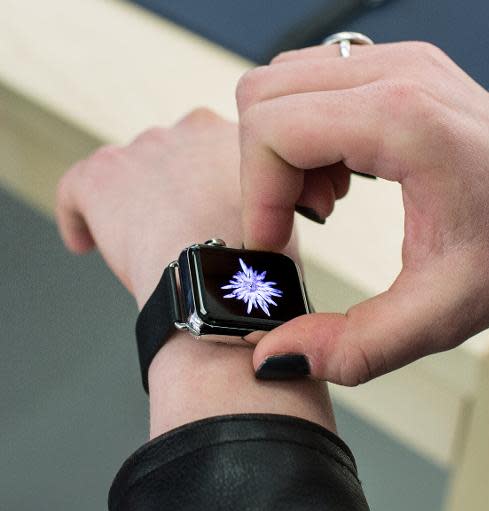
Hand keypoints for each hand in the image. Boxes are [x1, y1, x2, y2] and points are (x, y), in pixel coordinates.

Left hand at [55, 109, 333, 435]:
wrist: (223, 278)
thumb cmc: (262, 265)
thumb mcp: (282, 220)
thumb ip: (261, 205)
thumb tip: (247, 227)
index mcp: (240, 137)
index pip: (215, 149)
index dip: (207, 184)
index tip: (208, 211)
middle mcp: (192, 128)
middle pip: (172, 155)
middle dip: (171, 188)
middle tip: (177, 231)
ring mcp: (145, 148)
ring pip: (129, 172)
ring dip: (133, 204)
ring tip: (138, 245)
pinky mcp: (102, 174)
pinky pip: (79, 189)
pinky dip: (79, 216)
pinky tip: (83, 243)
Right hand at [236, 42, 488, 385]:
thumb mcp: (440, 314)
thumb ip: (353, 347)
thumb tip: (274, 356)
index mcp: (406, 121)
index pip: (273, 128)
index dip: (258, 195)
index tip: (279, 243)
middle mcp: (399, 73)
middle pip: (264, 94)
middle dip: (264, 169)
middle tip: (304, 221)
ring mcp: (403, 60)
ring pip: (286, 81)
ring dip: (285, 146)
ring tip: (328, 201)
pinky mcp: (406, 65)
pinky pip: (319, 79)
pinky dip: (310, 128)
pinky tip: (346, 175)